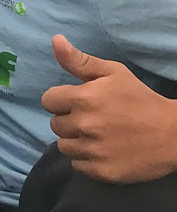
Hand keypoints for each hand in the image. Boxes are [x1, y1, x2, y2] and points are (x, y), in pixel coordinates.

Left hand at [41, 35, 176, 182]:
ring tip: (99, 136)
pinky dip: (87, 159)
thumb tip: (55, 40)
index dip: (61, 101)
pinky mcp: (100, 171)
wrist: (174, 135)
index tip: (78, 103)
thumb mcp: (114, 73)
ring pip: (64, 146)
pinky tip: (104, 151)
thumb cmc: (141, 99)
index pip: (48, 101)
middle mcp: (83, 124)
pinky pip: (76, 165)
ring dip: (76, 141)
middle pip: (55, 124)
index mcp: (83, 98)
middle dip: (70, 120)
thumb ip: (79, 61)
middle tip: (94, 119)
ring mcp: (92, 150)